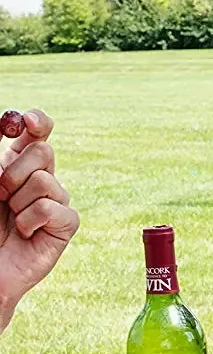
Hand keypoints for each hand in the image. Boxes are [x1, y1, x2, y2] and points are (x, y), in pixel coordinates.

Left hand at [0, 110, 78, 328]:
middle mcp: (39, 181)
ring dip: (19, 202)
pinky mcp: (65, 225)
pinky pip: (53, 208)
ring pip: (46, 181)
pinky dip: (31, 219)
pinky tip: (24, 233)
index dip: (37, 122)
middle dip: (15, 171)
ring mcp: (55, 202)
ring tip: (10, 221)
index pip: (36, 133)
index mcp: (16, 165)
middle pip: (44, 151)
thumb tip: (5, 121)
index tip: (27, 119)